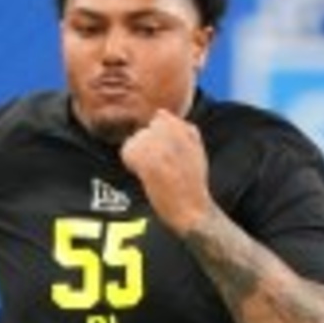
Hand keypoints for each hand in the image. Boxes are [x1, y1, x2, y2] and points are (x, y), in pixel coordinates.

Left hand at [117, 109, 213, 232]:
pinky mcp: (147, 159)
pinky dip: (131, 162)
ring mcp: (159, 145)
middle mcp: (173, 133)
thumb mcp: (196, 150)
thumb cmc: (192, 184)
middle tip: (156, 165)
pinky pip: (127, 150)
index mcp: (186, 129)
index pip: (160, 117)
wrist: (191, 209)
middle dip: (146, 143)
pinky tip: (144, 175)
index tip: (163, 152)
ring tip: (152, 171)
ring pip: (136, 139)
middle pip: (146, 128)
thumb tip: (160, 113)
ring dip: (138, 153)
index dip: (157, 134)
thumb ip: (184, 129)